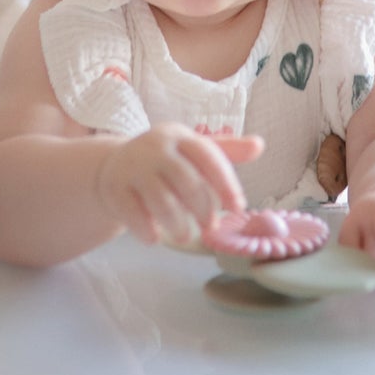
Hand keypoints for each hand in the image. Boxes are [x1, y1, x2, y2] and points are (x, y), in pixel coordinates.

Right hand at [95, 125, 262, 246]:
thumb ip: (227, 151)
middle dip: (203, 208)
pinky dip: (146, 229)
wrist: (115, 165)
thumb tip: (260, 145)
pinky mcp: (114, 188)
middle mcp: (156, 147)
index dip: (226, 182)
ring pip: (160, 199)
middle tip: (211, 227)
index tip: (238, 207)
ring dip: (178, 223)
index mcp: (180, 136)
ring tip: (185, 236)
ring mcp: (133, 166)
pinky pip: (132, 212)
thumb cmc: (166, 161)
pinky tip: (155, 238)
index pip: (208, 155)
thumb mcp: (193, 150)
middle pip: (186, 180)